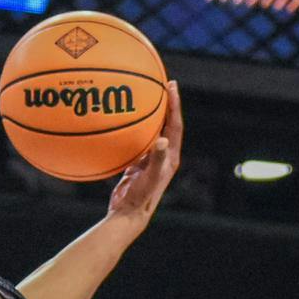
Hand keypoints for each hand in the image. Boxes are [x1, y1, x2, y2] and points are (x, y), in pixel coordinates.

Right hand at [106, 81, 182, 219]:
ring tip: (145, 97)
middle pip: (167, 124)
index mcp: (171, 156)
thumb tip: (163, 139)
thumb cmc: (142, 197)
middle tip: (163, 84)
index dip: (174, 105)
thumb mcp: (150, 176)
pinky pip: (137, 141)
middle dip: (166, 104)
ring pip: (152, 131)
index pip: (175, 125)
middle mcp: (163, 155)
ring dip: (150, 115)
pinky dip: (132, 129)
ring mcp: (150, 159)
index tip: (171, 86)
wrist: (128, 214)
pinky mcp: (137, 164)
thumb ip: (157, 158)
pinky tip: (122, 121)